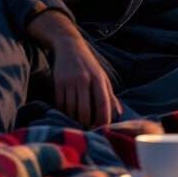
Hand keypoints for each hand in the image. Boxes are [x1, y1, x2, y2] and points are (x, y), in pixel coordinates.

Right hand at [28, 11, 120, 127]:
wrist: (69, 46)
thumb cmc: (89, 65)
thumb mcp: (102, 76)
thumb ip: (110, 95)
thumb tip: (119, 113)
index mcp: (98, 79)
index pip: (103, 104)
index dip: (103, 120)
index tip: (103, 129)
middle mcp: (85, 79)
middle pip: (85, 111)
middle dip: (87, 123)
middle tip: (88, 128)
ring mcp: (70, 81)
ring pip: (71, 109)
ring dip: (74, 119)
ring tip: (78, 121)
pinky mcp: (58, 82)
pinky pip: (60, 104)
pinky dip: (64, 112)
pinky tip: (68, 112)